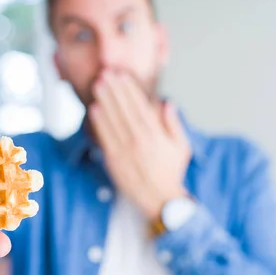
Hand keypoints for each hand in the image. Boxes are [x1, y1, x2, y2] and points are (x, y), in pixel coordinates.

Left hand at [89, 70, 191, 220]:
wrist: (160, 200)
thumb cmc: (171, 172)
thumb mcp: (181, 147)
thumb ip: (173, 124)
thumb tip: (166, 102)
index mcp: (156, 135)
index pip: (140, 106)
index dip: (130, 90)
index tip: (122, 76)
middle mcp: (140, 141)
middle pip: (124, 110)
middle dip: (114, 90)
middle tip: (106, 74)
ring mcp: (125, 151)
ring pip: (113, 121)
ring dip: (104, 101)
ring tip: (98, 85)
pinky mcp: (114, 161)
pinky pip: (105, 138)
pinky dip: (99, 123)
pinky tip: (94, 109)